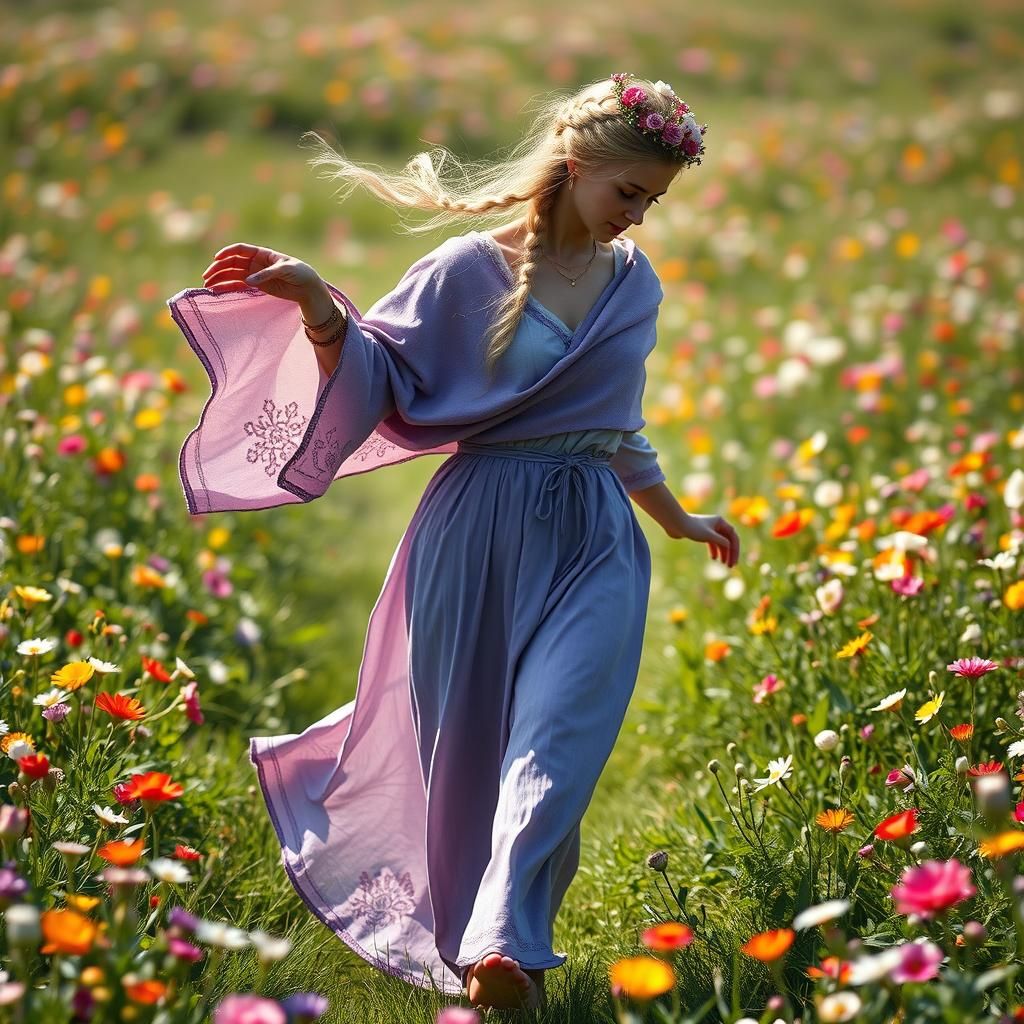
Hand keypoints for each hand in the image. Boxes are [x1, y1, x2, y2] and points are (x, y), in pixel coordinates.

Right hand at [202, 242, 323, 304]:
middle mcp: (255, 262)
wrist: (307, 287)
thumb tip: (248, 281)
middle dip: (218, 268)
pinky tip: (217, 290)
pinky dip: (227, 287)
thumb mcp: (285, 270)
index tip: (217, 259)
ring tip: (207, 285)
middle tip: (207, 277)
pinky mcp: (256, 285)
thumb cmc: (299, 272)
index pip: (240, 250)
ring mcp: (254, 274)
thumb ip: (266, 274)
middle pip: (232, 263)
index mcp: (262, 253)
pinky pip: (238, 285)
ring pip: (231, 274)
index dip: (227, 253)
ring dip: (219, 278)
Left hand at [678, 513, 739, 566]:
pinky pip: (712, 543)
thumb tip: (730, 546)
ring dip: (723, 553)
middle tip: (730, 566)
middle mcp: (717, 524)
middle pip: (728, 540)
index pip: (733, 537)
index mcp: (721, 522)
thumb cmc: (692, 528)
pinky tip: (713, 559)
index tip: (734, 562)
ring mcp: (709, 529)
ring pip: (720, 543)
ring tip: (724, 564)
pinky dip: (714, 551)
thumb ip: (721, 541)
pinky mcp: (702, 534)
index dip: (735, 550)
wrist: (675, 524)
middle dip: (730, 553)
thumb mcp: (709, 536)